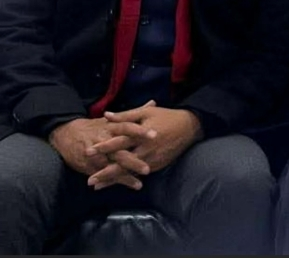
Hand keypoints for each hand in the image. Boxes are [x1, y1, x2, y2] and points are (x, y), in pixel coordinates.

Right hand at [48, 115, 153, 189]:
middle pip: (119, 152)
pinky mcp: (88, 165)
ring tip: (139, 184)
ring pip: (111, 166)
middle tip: (147, 169)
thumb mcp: (113, 118)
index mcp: (111, 127)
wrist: (66, 134)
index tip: (155, 135)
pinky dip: (112, 182)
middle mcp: (103, 141)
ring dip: (124, 176)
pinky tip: (124, 186)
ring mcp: (95, 155)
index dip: (139, 131)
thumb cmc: (96, 127)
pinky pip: (102, 175)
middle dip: (132, 161)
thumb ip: (134, 113)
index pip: (126, 127)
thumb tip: (153, 102)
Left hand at [88, 103, 202, 188]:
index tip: (87, 152)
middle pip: (122, 163)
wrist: (190, 127)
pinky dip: (126, 179)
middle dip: (105, 172)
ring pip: (129, 172)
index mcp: (141, 135)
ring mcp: (152, 160)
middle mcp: (145, 150)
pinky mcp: (157, 165)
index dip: (103, 148)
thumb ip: (125, 116)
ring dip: (113, 180)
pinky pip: (139, 173)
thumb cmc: (166, 117)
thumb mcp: (146, 112)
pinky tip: (116, 183)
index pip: (119, 142)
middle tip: (89, 181)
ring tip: (98, 186)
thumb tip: (106, 116)